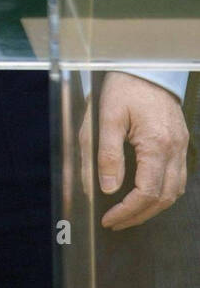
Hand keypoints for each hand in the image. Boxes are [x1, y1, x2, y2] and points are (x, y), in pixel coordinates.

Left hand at [79, 72, 188, 229]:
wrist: (146, 64)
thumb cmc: (124, 86)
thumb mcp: (107, 116)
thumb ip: (107, 154)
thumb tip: (107, 188)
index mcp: (156, 143)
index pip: (147, 192)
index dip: (128, 211)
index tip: (109, 219)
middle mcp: (174, 148)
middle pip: (163, 197)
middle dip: (139, 215)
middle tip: (116, 223)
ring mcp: (181, 145)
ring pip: (174, 190)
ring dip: (153, 207)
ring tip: (128, 214)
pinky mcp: (180, 141)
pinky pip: (177, 177)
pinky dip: (162, 191)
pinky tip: (146, 194)